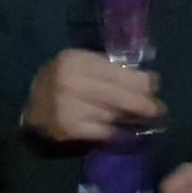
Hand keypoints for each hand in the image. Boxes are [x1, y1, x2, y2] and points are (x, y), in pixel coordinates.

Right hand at [21, 48, 162, 142]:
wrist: (32, 107)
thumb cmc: (61, 80)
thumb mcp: (80, 64)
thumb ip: (107, 69)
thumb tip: (147, 81)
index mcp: (75, 60)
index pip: (117, 72)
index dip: (140, 80)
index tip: (155, 85)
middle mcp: (71, 82)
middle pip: (118, 94)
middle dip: (142, 103)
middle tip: (159, 110)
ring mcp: (69, 107)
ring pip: (113, 114)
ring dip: (132, 118)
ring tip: (145, 119)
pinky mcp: (69, 129)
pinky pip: (103, 131)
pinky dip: (117, 132)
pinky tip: (126, 131)